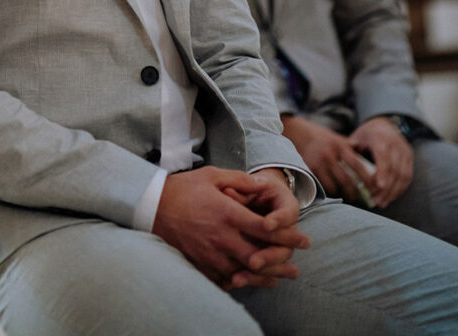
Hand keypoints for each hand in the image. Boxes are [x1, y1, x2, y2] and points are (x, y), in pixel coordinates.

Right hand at [152, 166, 309, 291]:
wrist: (153, 206)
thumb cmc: (184, 188)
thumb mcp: (213, 175)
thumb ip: (240, 181)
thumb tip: (263, 184)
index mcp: (227, 213)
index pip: (264, 229)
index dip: (287, 235)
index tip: (304, 239)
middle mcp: (221, 237)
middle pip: (259, 255)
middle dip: (281, 260)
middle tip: (297, 265)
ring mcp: (210, 254)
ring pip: (244, 272)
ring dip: (266, 276)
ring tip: (283, 277)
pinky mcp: (201, 264)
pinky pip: (226, 279)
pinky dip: (242, 282)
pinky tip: (253, 282)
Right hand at [281, 115, 376, 204]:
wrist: (298, 133)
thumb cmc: (322, 137)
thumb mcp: (338, 139)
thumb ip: (350, 150)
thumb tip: (368, 164)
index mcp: (339, 145)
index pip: (357, 165)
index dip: (367, 178)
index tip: (374, 187)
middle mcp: (329, 154)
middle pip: (347, 179)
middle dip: (356, 192)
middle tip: (362, 198)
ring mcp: (318, 163)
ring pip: (334, 186)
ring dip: (343, 194)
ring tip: (349, 197)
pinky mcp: (309, 170)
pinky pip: (323, 186)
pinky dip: (330, 191)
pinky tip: (335, 192)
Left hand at [347, 117, 412, 207]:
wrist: (384, 123)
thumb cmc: (367, 133)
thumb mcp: (356, 137)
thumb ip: (350, 152)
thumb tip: (341, 168)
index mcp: (380, 137)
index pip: (383, 156)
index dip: (382, 172)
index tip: (378, 186)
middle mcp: (395, 143)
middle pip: (394, 169)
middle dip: (387, 188)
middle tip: (377, 201)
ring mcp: (404, 150)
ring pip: (403, 175)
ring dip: (394, 191)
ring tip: (383, 202)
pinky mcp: (410, 157)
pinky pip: (408, 176)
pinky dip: (400, 188)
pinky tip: (391, 196)